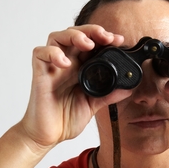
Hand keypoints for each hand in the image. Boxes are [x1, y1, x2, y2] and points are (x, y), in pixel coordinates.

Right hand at [19, 25, 129, 152]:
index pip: (91, 44)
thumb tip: (129, 88)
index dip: (104, 38)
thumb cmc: (65, 119)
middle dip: (92, 31)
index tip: (119, 41)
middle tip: (107, 38)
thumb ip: (109, 95)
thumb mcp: (93, 105)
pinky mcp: (40, 75)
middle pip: (75, 34)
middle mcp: (66, 64)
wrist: (48, 136)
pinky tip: (65, 62)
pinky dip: (52, 53)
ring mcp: (52, 68)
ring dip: (73, 36)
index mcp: (80, 68)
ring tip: (87, 44)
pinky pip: (40, 54)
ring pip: (57, 37)